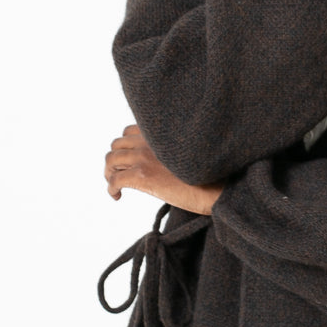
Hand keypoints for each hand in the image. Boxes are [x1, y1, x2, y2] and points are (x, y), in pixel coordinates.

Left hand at [105, 125, 223, 213]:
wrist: (218, 188)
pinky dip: (111, 187)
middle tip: (119, 175)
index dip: (126, 146)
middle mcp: (150, 140)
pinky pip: (114, 180)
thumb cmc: (211, 174)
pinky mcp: (141, 176)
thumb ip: (170, 150)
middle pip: (117, 145)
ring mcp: (144, 156)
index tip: (129, 160)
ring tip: (116, 186)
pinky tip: (117, 196)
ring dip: (109, 173)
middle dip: (115, 160)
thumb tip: (161, 163)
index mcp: (161, 133)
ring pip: (111, 160)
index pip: (130, 131)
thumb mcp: (188, 152)